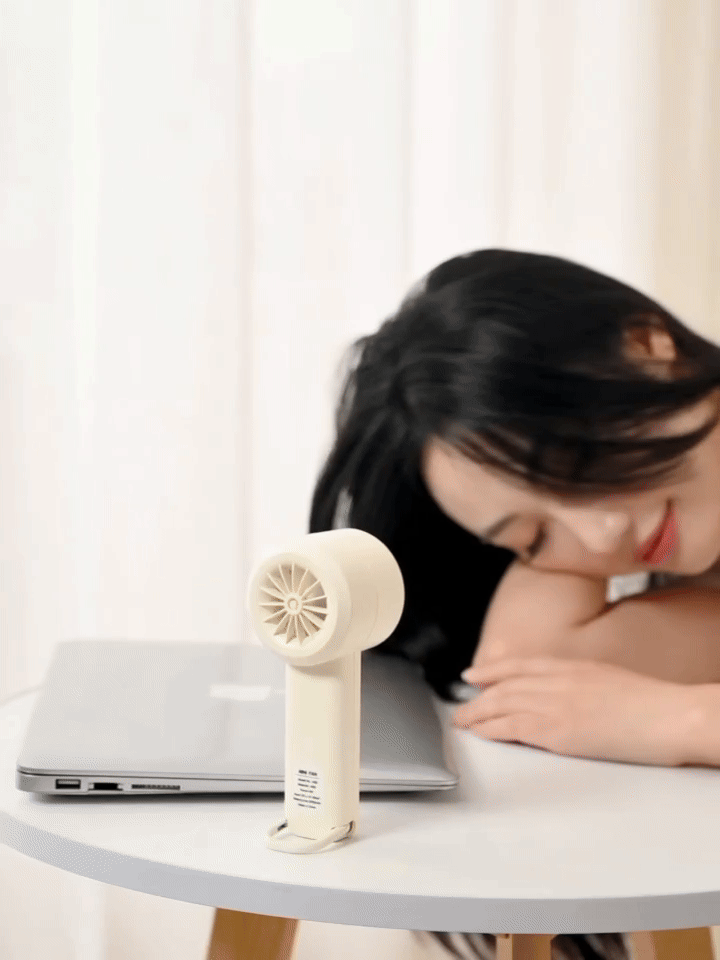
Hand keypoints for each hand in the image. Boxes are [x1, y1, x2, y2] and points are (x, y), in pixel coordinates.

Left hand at [454, 657, 697, 766]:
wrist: (670, 714)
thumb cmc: (652, 704)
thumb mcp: (609, 680)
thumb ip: (581, 683)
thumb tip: (568, 696)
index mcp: (572, 666)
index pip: (520, 664)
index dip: (492, 668)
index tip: (474, 674)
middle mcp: (557, 680)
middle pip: (505, 685)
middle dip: (478, 696)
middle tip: (461, 707)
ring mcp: (554, 703)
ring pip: (502, 704)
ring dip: (477, 713)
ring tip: (462, 722)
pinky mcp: (556, 730)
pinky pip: (512, 726)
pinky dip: (491, 729)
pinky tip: (480, 733)